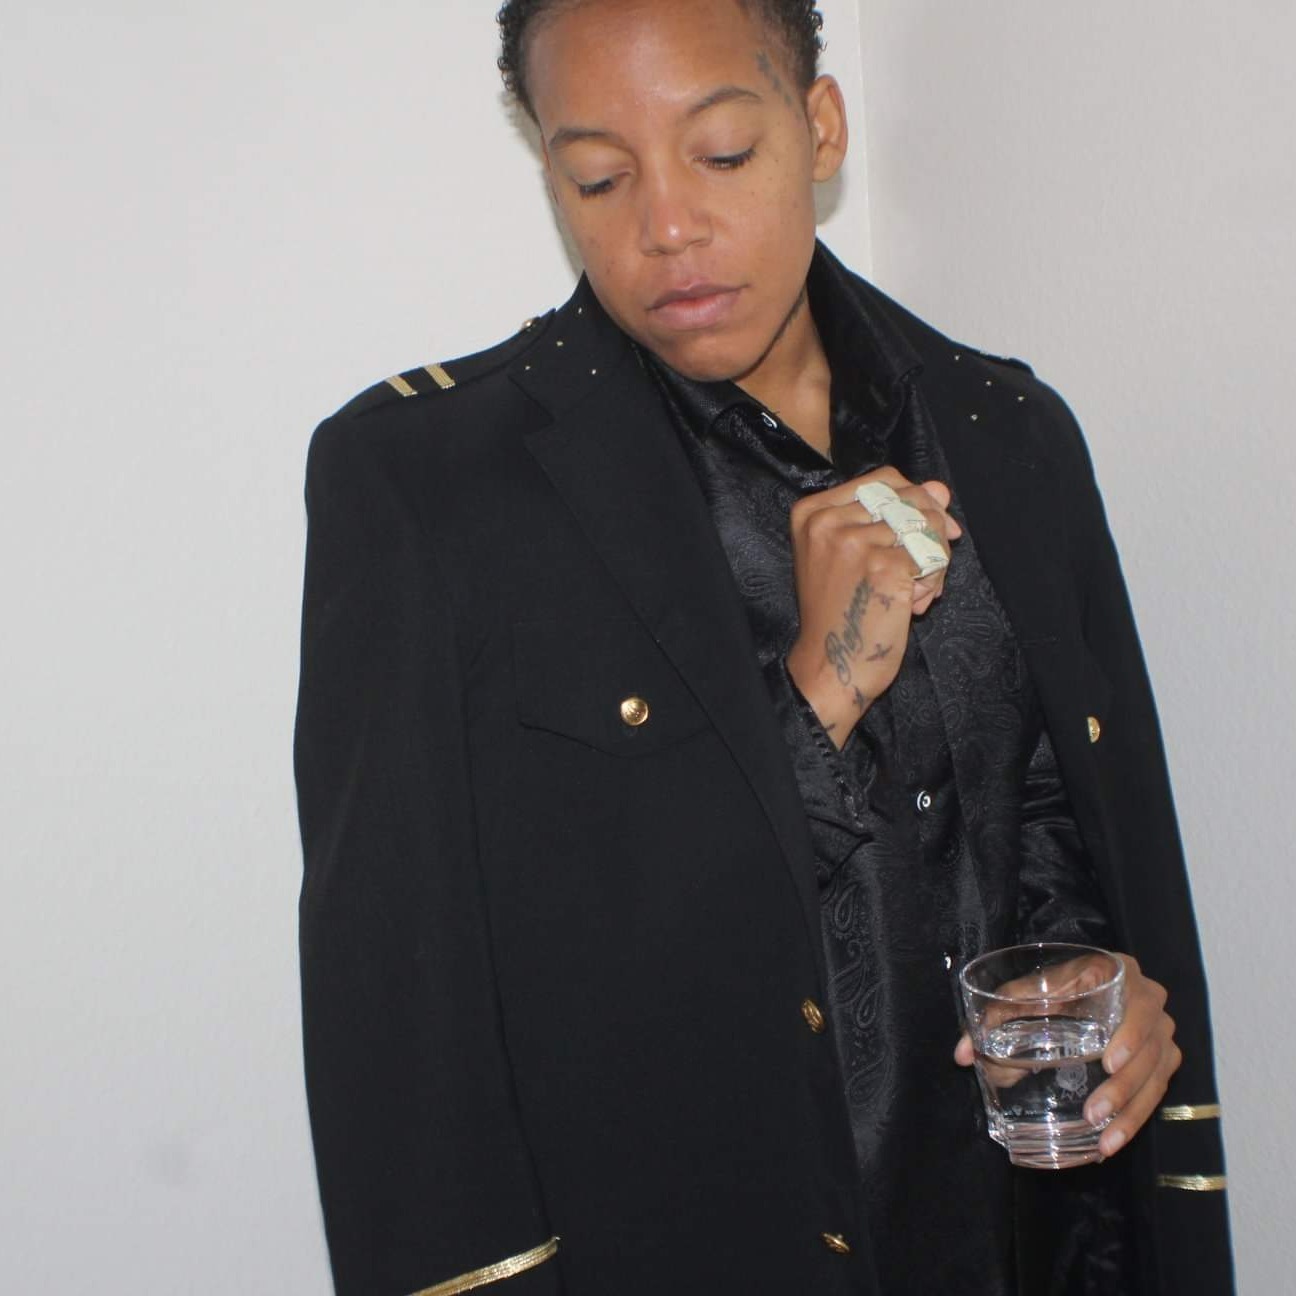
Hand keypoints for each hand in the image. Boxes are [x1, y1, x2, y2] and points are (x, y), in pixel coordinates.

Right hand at [785, 467, 961, 746]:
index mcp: (812, 511)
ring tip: (913, 591)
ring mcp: (855, 542)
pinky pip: (933, 557)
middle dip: (931, 530)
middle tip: (925, 566)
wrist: (829, 664)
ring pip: (927, 529)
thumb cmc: (840, 611)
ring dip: (933, 562)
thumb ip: (895, 515)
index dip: (916, 498)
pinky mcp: (883, 567)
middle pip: (910, 500)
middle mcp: (829, 521)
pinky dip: (933, 581)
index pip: (884, 480)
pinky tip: (913, 604)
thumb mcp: (854, 554)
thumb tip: (941, 488)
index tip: (932, 526)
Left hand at [954, 953, 1181, 1157]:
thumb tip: (960, 1054)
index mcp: (1120, 972)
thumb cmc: (1052, 987)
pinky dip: (1136, 1119)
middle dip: (1124, 1086)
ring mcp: (1160, 1032)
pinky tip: (1111, 1142)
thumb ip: (996, 1016)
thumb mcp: (1027, 993)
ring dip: (1131, 1112)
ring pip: (1156, 1076)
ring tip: (1103, 1140)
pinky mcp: (1162, 1059)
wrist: (1080, 985)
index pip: (1136, 1003)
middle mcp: (1149, 1000)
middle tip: (1093, 1111)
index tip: (1108, 1062)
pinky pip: (1157, 1091)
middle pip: (1150, 1048)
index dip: (1129, 1034)